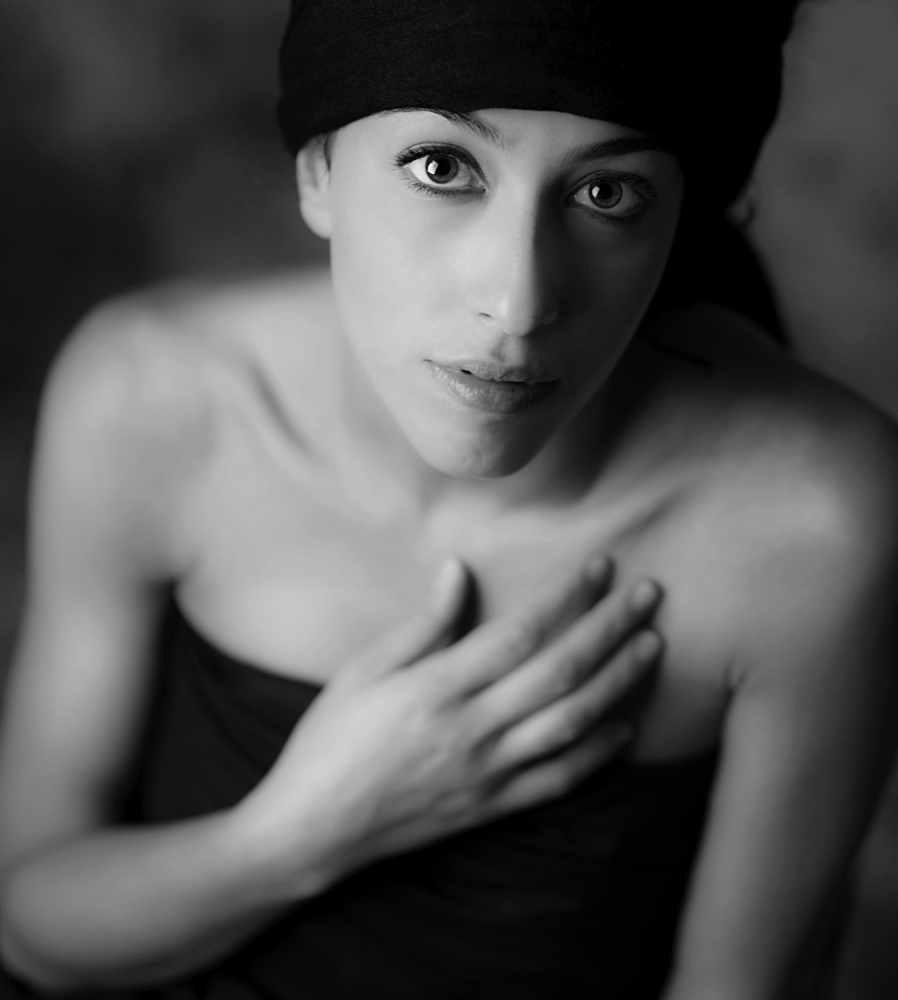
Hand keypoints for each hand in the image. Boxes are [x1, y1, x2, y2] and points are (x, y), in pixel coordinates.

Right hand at [237, 555, 662, 886]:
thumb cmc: (330, 740)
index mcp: (437, 688)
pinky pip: (559, 780)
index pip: (521, 631)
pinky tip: (626, 729)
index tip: (600, 565)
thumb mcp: (363, 671)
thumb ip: (422, 624)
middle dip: (611, 627)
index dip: (568, 595)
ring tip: (652, 646)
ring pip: (572, 722)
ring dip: (619, 682)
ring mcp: (488, 772)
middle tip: (650, 594)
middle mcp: (472, 729)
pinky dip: (598, 754)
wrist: (314, 829)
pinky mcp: (493, 806)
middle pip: (561, 671)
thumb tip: (459, 571)